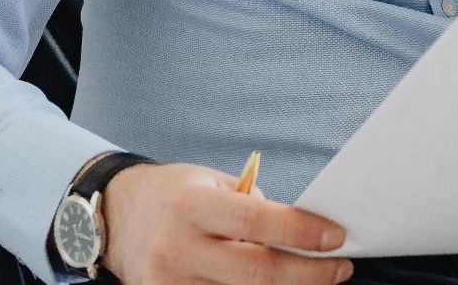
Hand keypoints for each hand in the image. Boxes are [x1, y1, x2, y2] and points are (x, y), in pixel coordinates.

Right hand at [99, 161, 353, 284]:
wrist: (117, 217)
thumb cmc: (176, 195)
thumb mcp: (212, 183)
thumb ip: (253, 208)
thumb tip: (305, 235)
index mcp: (192, 205)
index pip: (255, 221)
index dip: (301, 232)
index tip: (336, 237)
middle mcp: (177, 247)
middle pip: (256, 272)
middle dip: (309, 274)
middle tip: (340, 268)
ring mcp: (169, 282)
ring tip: (315, 278)